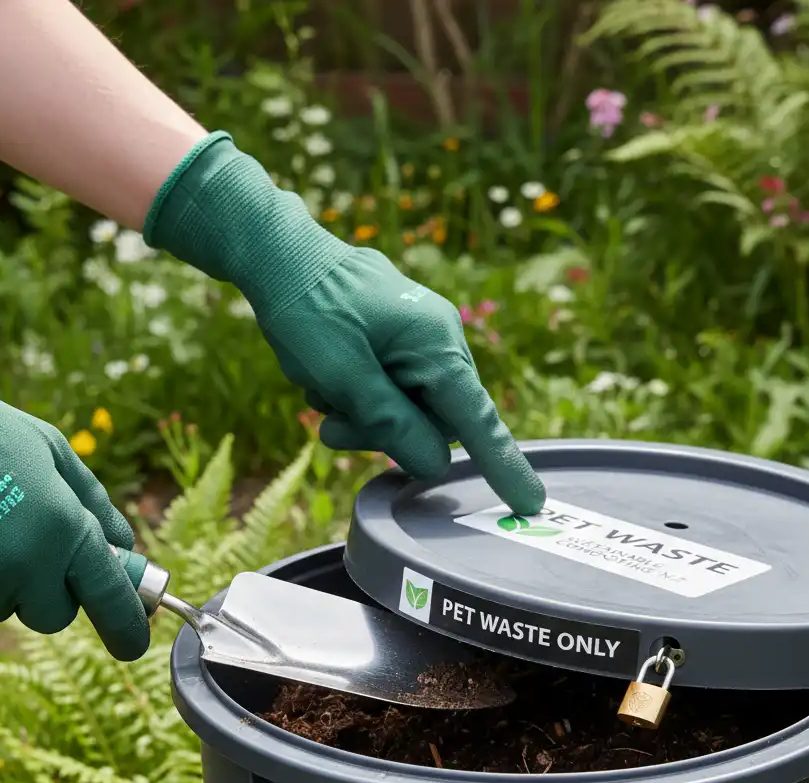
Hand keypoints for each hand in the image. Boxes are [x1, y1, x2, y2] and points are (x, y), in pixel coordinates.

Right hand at [0, 291, 148, 660]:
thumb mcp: (53, 452)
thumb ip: (94, 504)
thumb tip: (123, 547)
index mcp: (63, 532)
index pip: (108, 598)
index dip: (126, 626)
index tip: (133, 644)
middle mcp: (20, 568)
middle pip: (50, 616)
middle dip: (47, 593)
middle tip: (29, 549)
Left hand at [145, 132, 544, 513]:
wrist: (277, 253)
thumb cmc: (307, 309)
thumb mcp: (344, 375)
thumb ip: (392, 424)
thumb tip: (436, 465)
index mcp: (435, 344)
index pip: (477, 419)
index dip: (503, 465)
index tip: (531, 503)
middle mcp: (438, 338)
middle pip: (433, 420)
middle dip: (384, 433)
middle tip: (333, 428)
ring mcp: (419, 335)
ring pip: (408, 407)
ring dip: (364, 415)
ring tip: (319, 394)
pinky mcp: (398, 336)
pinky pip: (392, 385)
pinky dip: (359, 394)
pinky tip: (324, 377)